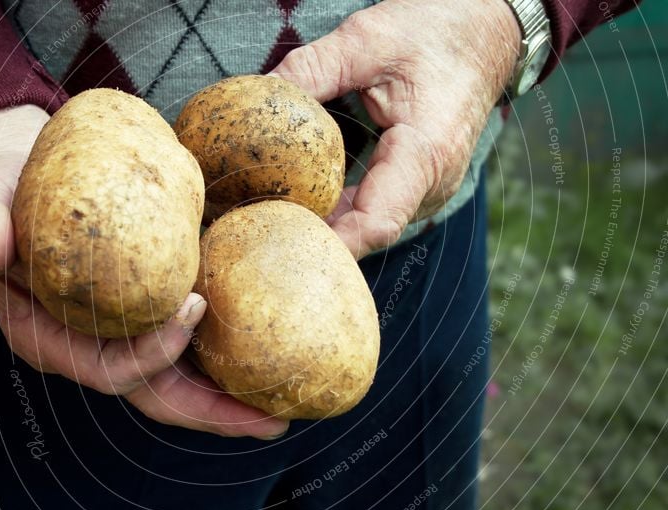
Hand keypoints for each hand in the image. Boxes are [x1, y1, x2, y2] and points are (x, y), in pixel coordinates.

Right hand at [0, 105, 287, 438]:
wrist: (6, 173)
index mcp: (46, 335)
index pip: (106, 366)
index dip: (151, 353)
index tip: (193, 309)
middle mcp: (86, 344)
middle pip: (155, 393)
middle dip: (211, 412)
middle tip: (270, 420)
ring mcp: (117, 332)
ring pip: (178, 378)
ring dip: (228, 396)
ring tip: (281, 403)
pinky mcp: (141, 308)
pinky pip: (186, 343)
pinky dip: (223, 355)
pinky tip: (265, 351)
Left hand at [271, 0, 520, 258]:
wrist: (485, 34)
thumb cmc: (436, 33)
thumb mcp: (368, 39)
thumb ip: (311, 68)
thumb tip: (257, 95)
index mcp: (426, 153)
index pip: (376, 223)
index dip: (330, 244)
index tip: (281, 243)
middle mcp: (432, 185)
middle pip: (365, 234)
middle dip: (314, 239)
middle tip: (257, 230)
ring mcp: (427, 191)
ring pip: (368, 228)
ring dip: (324, 227)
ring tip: (270, 220)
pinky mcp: (417, 187)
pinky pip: (373, 212)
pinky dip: (338, 213)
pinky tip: (300, 203)